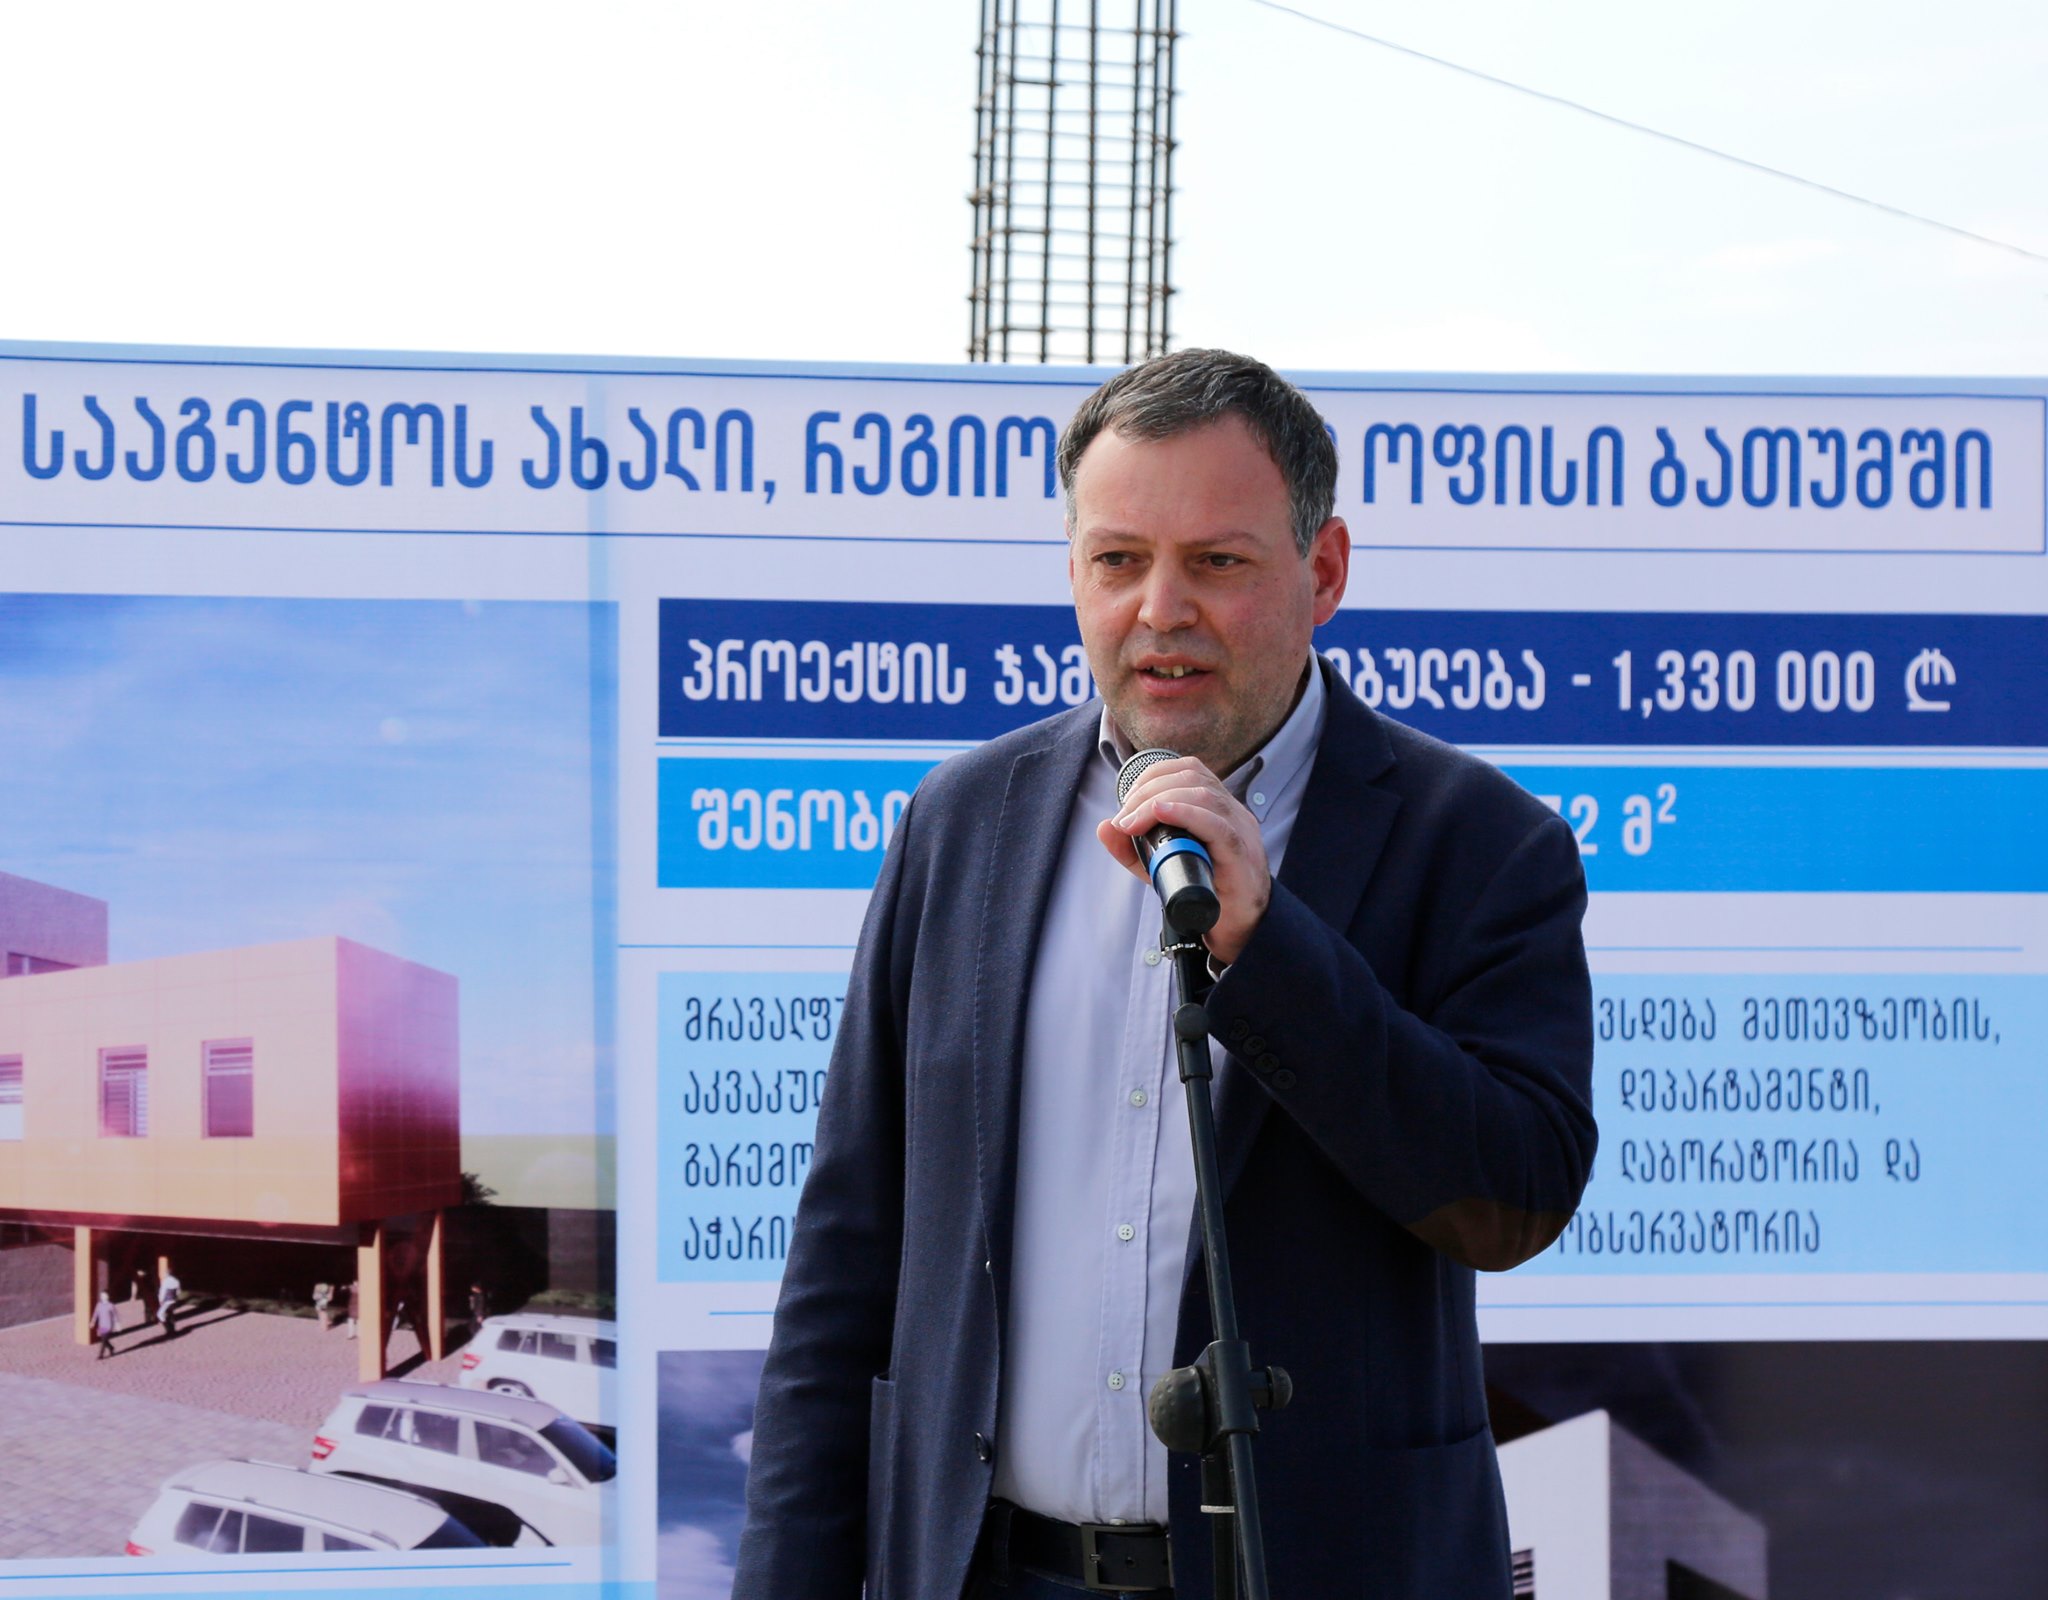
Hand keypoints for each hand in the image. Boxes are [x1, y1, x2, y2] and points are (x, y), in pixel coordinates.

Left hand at [1097, 755, 1269, 965]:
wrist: (1238, 928)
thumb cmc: (1204, 891)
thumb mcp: (1160, 865)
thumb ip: (1131, 848)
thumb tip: (1104, 827)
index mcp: (1217, 807)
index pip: (1190, 769)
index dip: (1154, 774)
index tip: (1127, 799)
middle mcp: (1232, 813)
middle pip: (1192, 779)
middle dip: (1149, 791)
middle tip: (1125, 817)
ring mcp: (1240, 832)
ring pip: (1203, 796)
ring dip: (1158, 801)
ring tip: (1133, 822)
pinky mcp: (1241, 857)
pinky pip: (1219, 827)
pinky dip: (1187, 814)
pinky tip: (1161, 813)